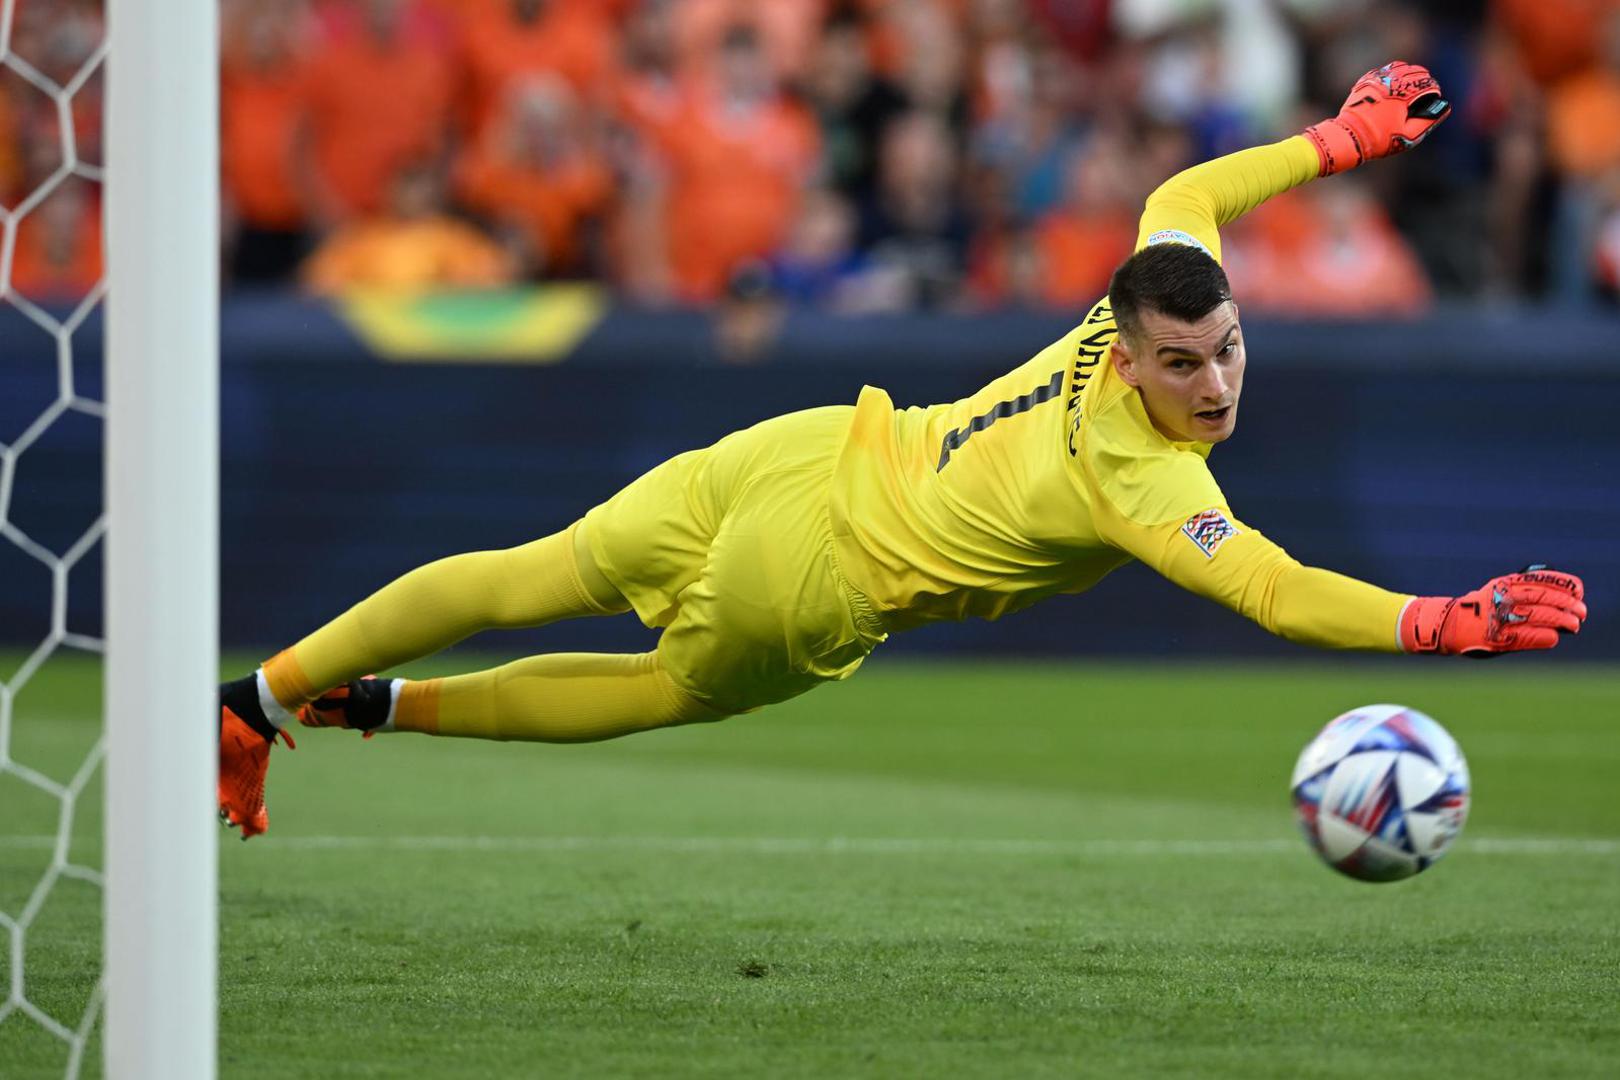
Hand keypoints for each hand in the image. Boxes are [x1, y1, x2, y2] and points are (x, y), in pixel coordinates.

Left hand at [1303, 61, 1450, 175]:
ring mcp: (1377, 79)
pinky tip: (1393, 85)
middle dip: (1423, 80)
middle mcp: (1391, 81)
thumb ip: (1429, 121)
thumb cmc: (1380, 139)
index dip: (1433, 91)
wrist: (1349, 137)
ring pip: (1400, 66)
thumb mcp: (1408, 135)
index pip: (1428, 83)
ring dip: (1408, 74)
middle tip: (1423, 92)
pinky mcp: (1366, 81)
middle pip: (1416, 71)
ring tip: (1409, 87)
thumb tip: (1444, 107)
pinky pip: (1384, 71)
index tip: (1432, 97)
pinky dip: (1392, 75)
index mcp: (1403, 93)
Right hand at [1400, 566, 1586, 655]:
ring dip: (1560, 621)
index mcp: (1504, 584)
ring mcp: (1498, 618)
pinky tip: (1552, 637)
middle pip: (1543, 598)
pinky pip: (1526, 637)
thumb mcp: (1497, 592)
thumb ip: (1521, 591)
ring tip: (1573, 625)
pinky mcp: (1495, 638)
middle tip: (1581, 613)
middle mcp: (1501, 598)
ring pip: (1539, 616)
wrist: (1446, 625)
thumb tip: (1559, 597)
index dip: (1564, 585)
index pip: (1541, 581)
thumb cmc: (1479, 610)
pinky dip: (1543, 637)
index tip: (1578, 591)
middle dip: (1567, 605)